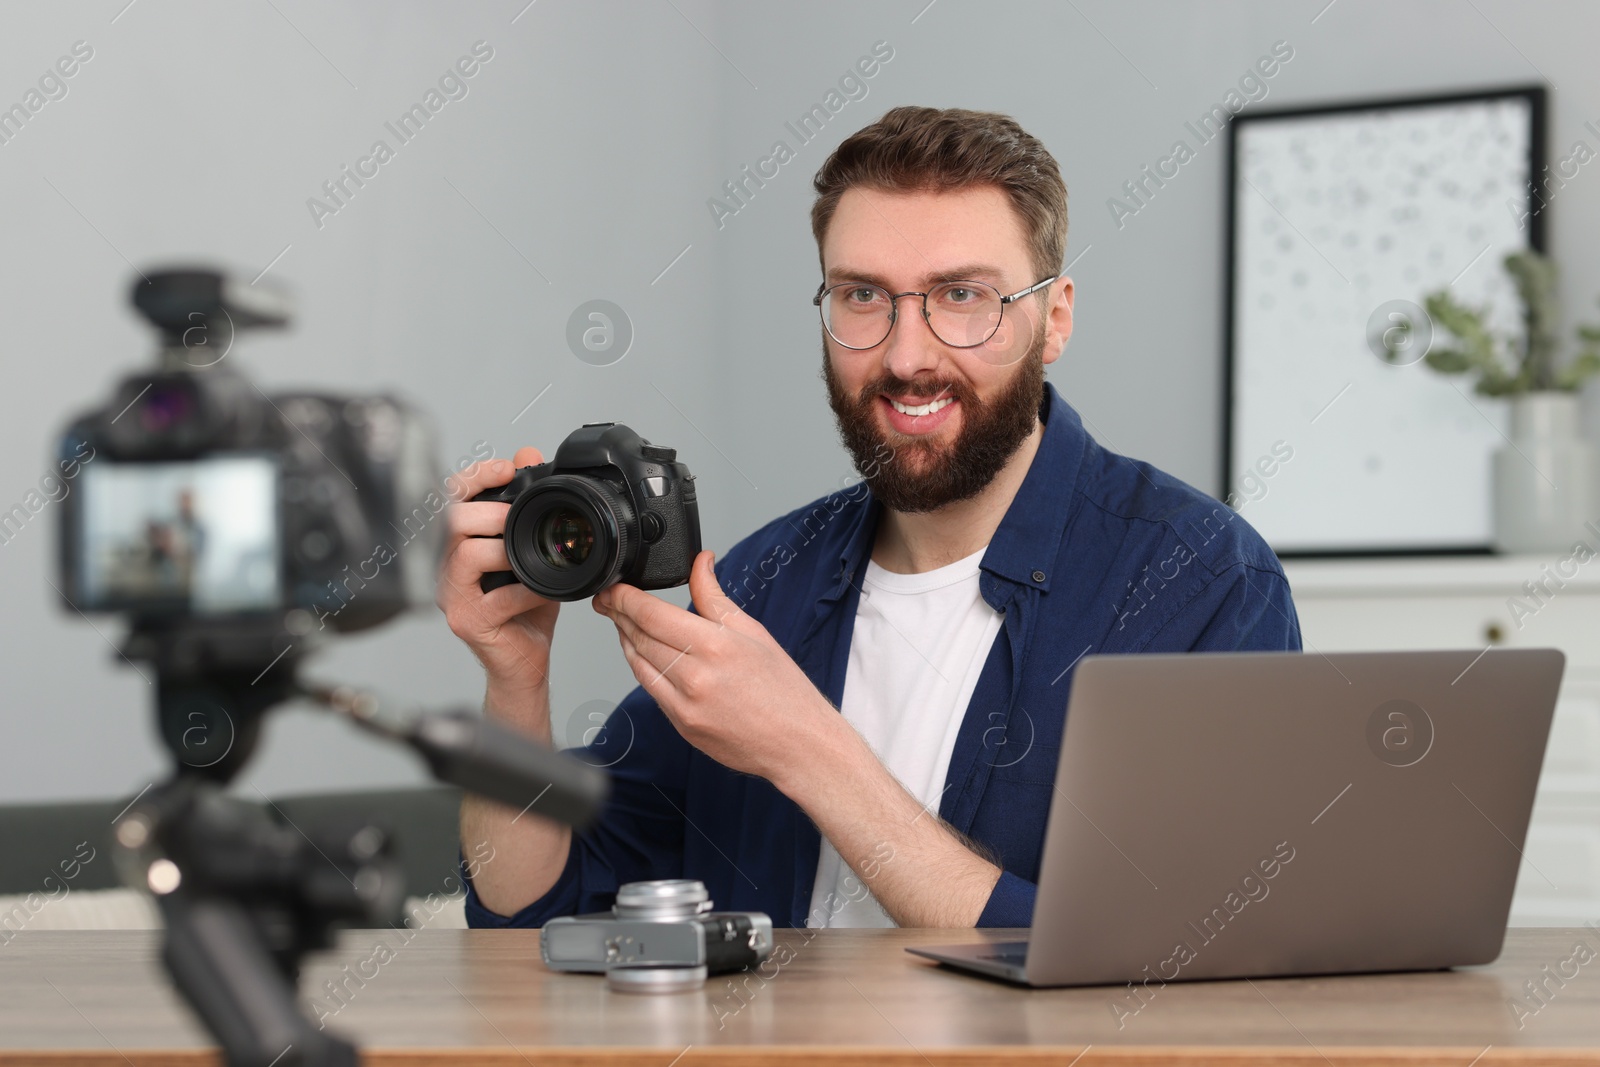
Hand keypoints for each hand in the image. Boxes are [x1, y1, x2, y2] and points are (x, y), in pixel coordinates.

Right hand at [437, 446, 560, 700]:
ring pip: (466, 554)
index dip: (474, 477)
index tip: (507, 468)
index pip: (450, 499)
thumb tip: (529, 455)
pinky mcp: (468, 622)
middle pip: (451, 521)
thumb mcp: (531, 549)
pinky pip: (497, 598)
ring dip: (505, 549)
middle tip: (518, 517)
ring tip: (529, 555)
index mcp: (456, 545)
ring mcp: (453, 596)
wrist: (523, 661)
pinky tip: (543, 590)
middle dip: (489, 511)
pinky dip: (527, 590)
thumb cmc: (523, 608)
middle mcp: (446, 568)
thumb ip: (529, 505)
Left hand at [592, 550, 839, 786]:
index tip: (613, 588)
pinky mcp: (682, 725)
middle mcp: (697, 677)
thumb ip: (715, 597)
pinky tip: (640, 653)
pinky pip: (650, 690)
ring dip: (624, 640)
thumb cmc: (784, 690)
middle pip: (640, 637)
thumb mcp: (753, 632)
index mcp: (716, 647)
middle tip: (607, 600)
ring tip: (619, 622)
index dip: (625, 599)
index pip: (653, 615)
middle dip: (618, 615)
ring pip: (639, 664)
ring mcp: (685, 706)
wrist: (797, 744)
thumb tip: (700, 563)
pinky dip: (640, 667)